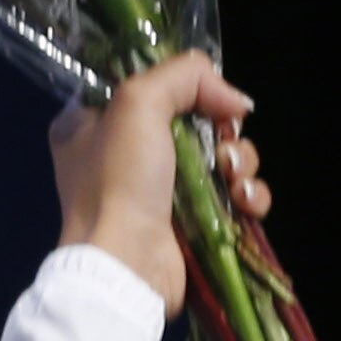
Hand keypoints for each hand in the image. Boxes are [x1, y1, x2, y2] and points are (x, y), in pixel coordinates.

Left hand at [53, 51, 261, 305]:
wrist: (127, 264)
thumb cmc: (120, 180)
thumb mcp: (139, 101)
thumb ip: (185, 76)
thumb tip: (235, 101)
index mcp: (92, 121)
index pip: (151, 85)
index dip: (188, 87)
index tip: (211, 98)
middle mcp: (121, 154)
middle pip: (196, 120)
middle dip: (223, 130)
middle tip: (225, 144)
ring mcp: (157, 192)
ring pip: (221, 157)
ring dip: (241, 163)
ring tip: (234, 179)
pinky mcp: (189, 224)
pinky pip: (233, 197)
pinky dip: (249, 196)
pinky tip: (246, 203)